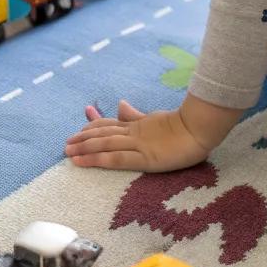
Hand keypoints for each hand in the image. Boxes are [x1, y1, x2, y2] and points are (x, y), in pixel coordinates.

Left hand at [65, 99, 209, 172]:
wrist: (201, 128)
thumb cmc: (185, 125)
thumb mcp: (156, 118)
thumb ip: (137, 115)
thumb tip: (121, 104)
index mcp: (138, 125)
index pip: (110, 123)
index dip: (93, 125)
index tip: (79, 127)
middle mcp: (134, 133)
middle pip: (102, 134)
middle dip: (82, 139)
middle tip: (66, 144)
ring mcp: (138, 144)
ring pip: (104, 144)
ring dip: (83, 148)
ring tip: (68, 152)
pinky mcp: (144, 157)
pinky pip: (115, 158)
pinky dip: (96, 159)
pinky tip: (83, 161)